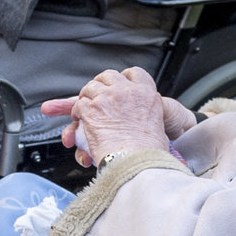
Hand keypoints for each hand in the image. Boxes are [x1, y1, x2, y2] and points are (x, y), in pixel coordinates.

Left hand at [41, 68, 174, 166]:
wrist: (136, 162)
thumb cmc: (148, 152)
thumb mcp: (158, 126)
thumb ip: (150, 115)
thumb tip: (147, 120)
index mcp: (146, 93)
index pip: (135, 73)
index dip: (125, 77)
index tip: (120, 83)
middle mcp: (126, 91)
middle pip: (109, 76)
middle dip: (101, 83)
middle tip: (98, 95)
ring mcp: (107, 98)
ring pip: (91, 87)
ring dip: (87, 97)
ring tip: (87, 108)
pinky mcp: (90, 108)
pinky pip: (79, 104)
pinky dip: (77, 112)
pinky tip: (80, 121)